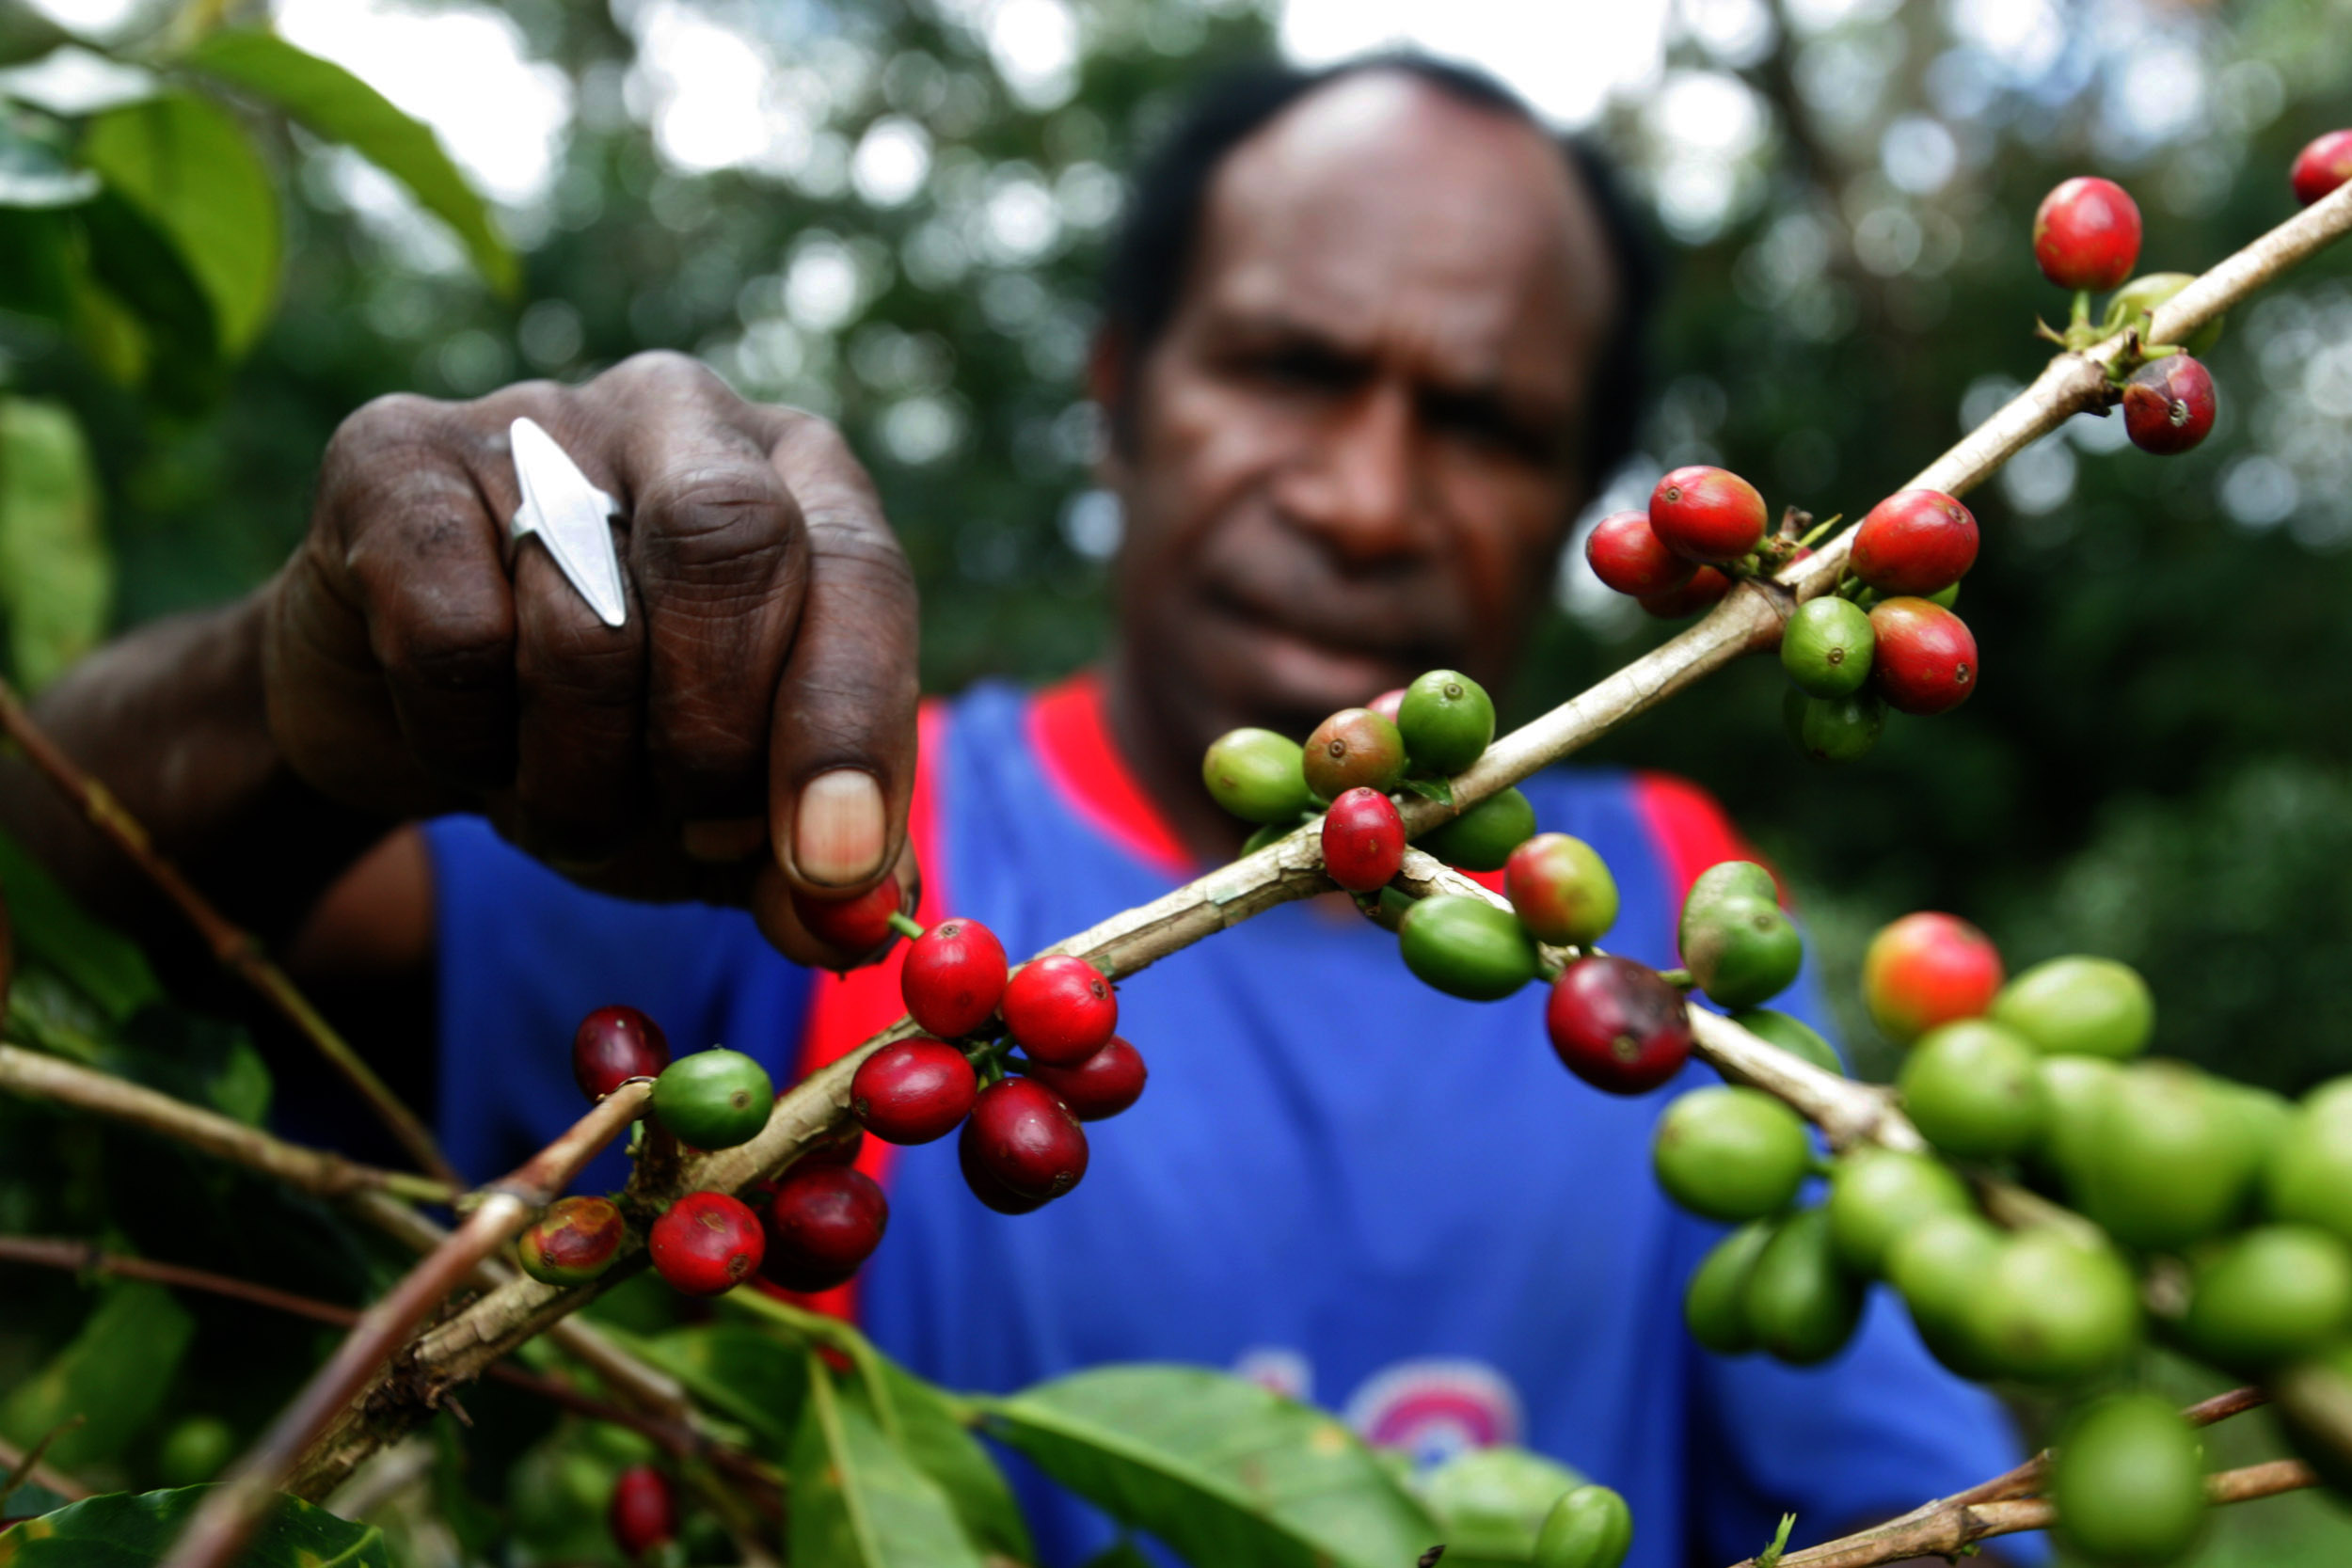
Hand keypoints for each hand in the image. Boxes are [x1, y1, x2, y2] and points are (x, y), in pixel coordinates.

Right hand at [262, 352, 918, 965]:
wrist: (404, 708)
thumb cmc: (615, 742)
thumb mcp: (732, 820)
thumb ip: (806, 866)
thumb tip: (845, 922)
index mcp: (808, 481)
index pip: (860, 577)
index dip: (849, 729)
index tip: (831, 867)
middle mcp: (686, 416)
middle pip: (732, 546)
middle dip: (714, 738)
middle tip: (694, 834)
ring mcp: (537, 419)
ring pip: (585, 621)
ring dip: (581, 778)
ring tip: (569, 801)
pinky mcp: (394, 456)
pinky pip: (450, 636)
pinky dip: (465, 741)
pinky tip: (466, 742)